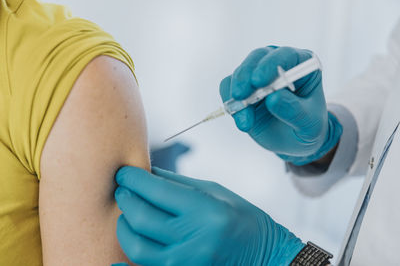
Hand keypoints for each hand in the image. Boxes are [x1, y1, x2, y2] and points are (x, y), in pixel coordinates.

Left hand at [115, 166, 303, 265]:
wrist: (265, 256)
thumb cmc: (243, 218)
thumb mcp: (216, 192)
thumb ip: (178, 183)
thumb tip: (145, 173)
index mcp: (205, 211)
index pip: (156, 190)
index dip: (133, 178)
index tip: (123, 172)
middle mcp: (194, 239)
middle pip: (141, 216)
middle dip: (125, 198)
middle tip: (123, 189)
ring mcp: (186, 264)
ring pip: (136, 245)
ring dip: (124, 225)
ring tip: (127, 213)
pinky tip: (115, 259)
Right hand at [220, 46, 341, 164]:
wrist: (293, 141)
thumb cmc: (307, 128)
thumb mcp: (309, 124)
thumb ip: (294, 111)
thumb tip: (274, 98)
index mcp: (302, 65)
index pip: (285, 55)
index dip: (270, 65)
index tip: (259, 81)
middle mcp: (278, 64)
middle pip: (257, 58)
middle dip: (246, 76)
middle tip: (240, 95)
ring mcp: (257, 74)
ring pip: (240, 74)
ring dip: (238, 97)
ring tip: (246, 123)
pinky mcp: (242, 87)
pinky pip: (228, 88)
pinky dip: (231, 104)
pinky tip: (243, 122)